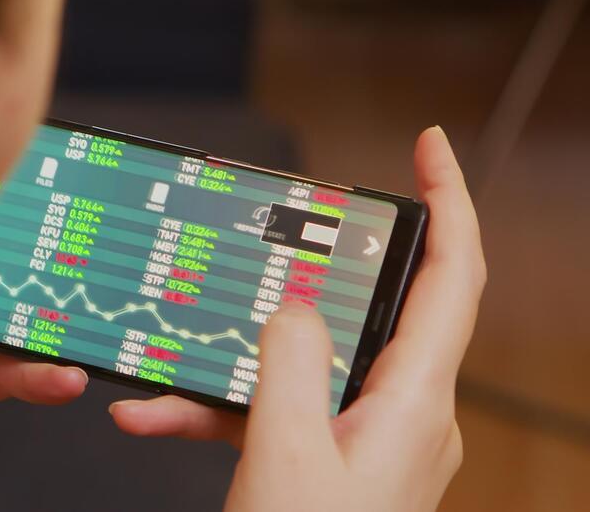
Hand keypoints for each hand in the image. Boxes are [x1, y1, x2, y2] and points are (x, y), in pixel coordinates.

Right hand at [110, 126, 485, 511]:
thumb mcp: (286, 455)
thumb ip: (291, 362)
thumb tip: (294, 303)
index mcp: (414, 404)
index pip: (452, 280)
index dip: (450, 204)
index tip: (430, 147)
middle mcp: (404, 415)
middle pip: (373, 311)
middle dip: (316, 273)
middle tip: (284, 230)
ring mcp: (367, 440)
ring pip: (305, 369)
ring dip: (232, 364)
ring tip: (164, 369)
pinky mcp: (330, 462)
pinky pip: (277, 415)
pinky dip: (222, 410)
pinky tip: (157, 418)